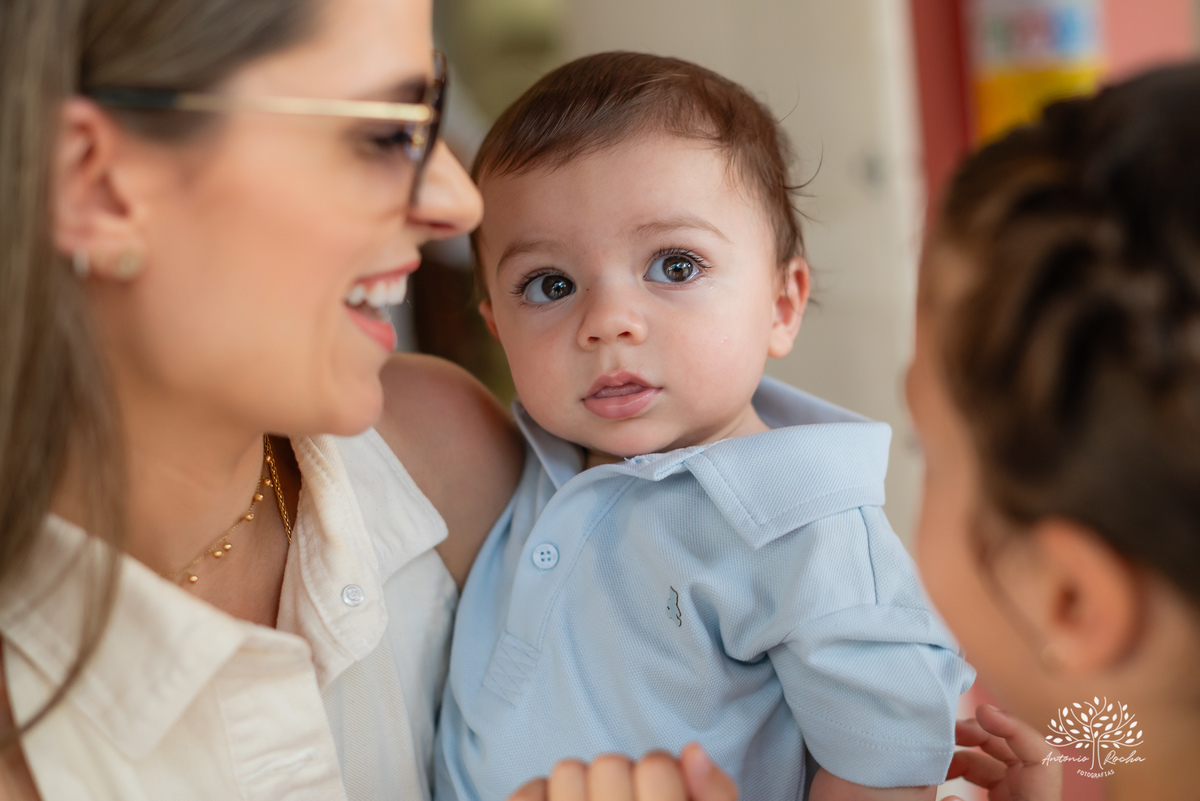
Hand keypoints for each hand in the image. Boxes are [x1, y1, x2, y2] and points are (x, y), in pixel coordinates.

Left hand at [507, 743, 736, 800]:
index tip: (662, 796)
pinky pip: (528, 795)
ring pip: (567, 771)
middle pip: (610, 765)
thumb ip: (716, 796)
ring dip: (581, 789)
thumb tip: (691, 750)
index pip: (657, 766)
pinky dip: (541, 796)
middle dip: (621, 782)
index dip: (662, 775)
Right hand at [943, 704, 1061, 800]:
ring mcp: (1020, 797)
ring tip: (939, 751)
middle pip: (1013, 749)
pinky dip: (965, 767)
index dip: (1014, 727)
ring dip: (966, 750)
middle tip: (949, 729)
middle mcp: (1033, 795)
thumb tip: (950, 796)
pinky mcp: (1006, 800)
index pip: (1042, 756)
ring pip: (997, 760)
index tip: (981, 711)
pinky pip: (989, 775)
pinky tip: (944, 771)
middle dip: (979, 731)